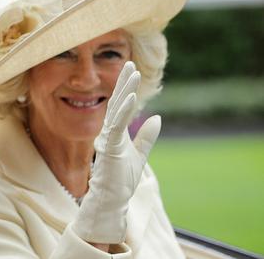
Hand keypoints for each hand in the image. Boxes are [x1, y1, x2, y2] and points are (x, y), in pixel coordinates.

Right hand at [71, 61, 160, 243]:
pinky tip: (131, 97)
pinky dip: (124, 110)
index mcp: (114, 133)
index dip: (126, 87)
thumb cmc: (121, 180)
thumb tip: (157, 118)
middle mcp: (108, 132)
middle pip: (116, 102)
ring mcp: (107, 138)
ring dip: (125, 90)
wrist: (112, 200)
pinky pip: (116, 125)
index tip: (131, 69)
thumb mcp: (140, 155)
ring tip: (132, 73)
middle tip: (129, 63)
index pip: (120, 105)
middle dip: (123, 82)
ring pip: (116, 109)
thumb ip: (146, 137)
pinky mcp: (109, 146)